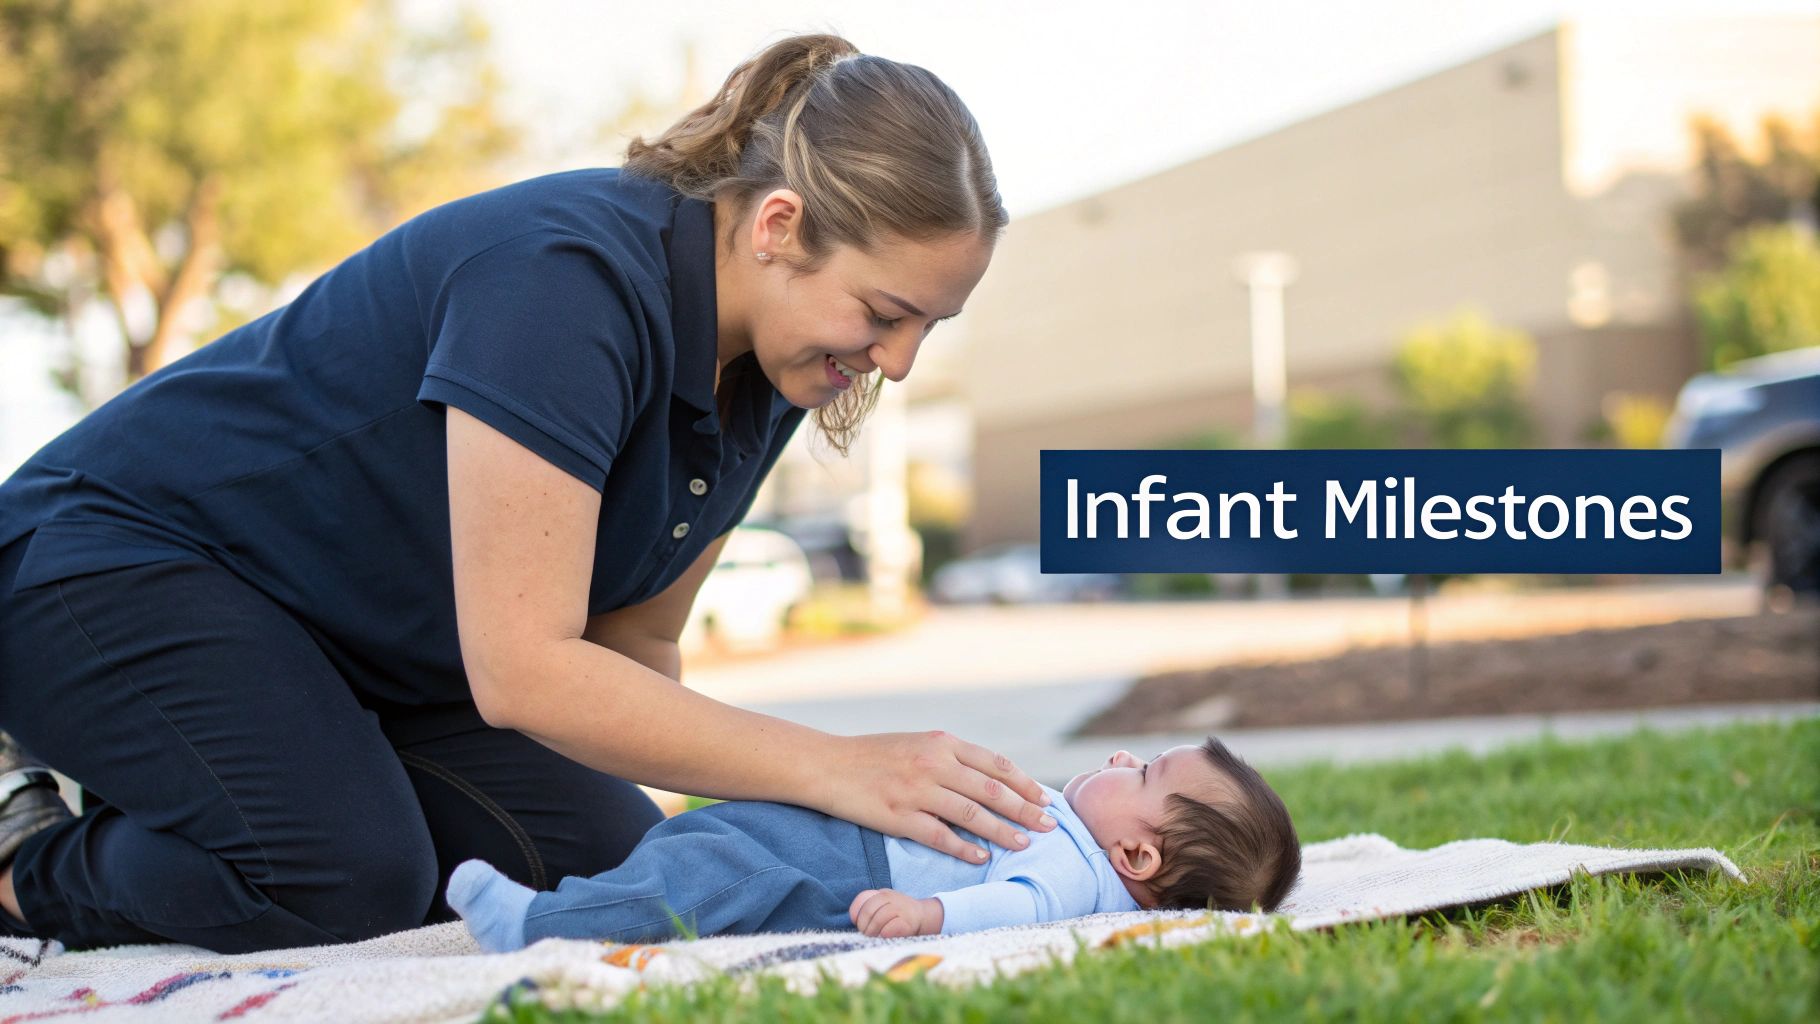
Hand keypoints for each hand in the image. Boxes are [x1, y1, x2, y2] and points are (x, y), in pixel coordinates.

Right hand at [816, 731, 1055, 863]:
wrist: (827, 764)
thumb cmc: (875, 755)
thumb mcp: (917, 744)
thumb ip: (951, 757)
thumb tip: (990, 778)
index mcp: (941, 743)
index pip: (995, 765)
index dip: (1025, 784)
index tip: (1045, 800)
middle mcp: (934, 764)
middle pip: (991, 790)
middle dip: (1025, 810)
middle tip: (1049, 826)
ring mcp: (916, 791)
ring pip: (971, 815)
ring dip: (1002, 831)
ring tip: (1024, 844)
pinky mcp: (898, 816)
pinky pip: (940, 836)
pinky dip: (964, 848)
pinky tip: (981, 856)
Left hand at [849, 888, 941, 937]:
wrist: (923, 915)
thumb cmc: (898, 914)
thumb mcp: (885, 905)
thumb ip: (871, 909)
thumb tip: (855, 921)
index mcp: (882, 893)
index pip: (863, 898)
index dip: (855, 912)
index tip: (856, 923)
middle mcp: (890, 898)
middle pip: (868, 910)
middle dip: (863, 926)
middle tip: (865, 934)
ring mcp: (900, 909)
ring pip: (878, 919)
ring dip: (873, 932)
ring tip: (874, 937)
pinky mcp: (908, 922)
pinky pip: (891, 928)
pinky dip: (885, 934)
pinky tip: (885, 937)